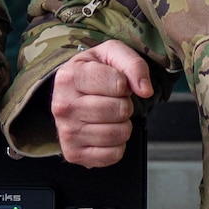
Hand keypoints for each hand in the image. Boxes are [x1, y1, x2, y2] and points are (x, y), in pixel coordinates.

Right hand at [51, 42, 152, 166]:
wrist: (72, 95)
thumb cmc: (94, 72)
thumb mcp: (112, 54)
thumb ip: (133, 64)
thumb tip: (145, 90)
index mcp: (68, 76)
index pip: (118, 83)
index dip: (125, 84)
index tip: (115, 83)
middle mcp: (62, 106)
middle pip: (119, 110)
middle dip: (125, 104)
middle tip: (113, 101)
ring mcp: (66, 132)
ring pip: (118, 133)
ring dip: (122, 125)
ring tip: (109, 116)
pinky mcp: (73, 154)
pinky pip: (113, 155)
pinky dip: (117, 145)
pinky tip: (105, 132)